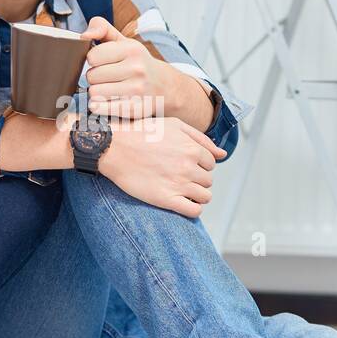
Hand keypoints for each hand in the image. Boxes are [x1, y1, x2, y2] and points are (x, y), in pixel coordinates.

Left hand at [82, 16, 174, 118]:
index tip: (102, 62)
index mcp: (132, 49)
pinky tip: (108, 101)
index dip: (93, 60)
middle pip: (91, 76)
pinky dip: (99, 106)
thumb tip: (83, 35)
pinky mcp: (134, 109)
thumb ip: (102, 29)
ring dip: (97, 92)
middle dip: (94, 77)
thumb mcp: (124, 41)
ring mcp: (137, 90)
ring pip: (94, 93)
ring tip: (109, 89)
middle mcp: (136, 69)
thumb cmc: (138, 62)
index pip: (92, 56)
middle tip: (106, 77)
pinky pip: (100, 108)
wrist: (165, 85)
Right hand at [97, 116, 225, 217]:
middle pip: (208, 180)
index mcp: (192, 149)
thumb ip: (201, 139)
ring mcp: (179, 185)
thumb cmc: (142, 133)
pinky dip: (193, 209)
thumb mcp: (173, 126)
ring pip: (205, 196)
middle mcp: (189, 167)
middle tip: (178, 175)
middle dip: (197, 178)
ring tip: (180, 189)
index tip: (184, 163)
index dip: (199, 164)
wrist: (114, 147)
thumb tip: (222, 154)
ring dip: (197, 194)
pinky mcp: (166, 199)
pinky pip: (194, 211)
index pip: (211, 163)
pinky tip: (182, 202)